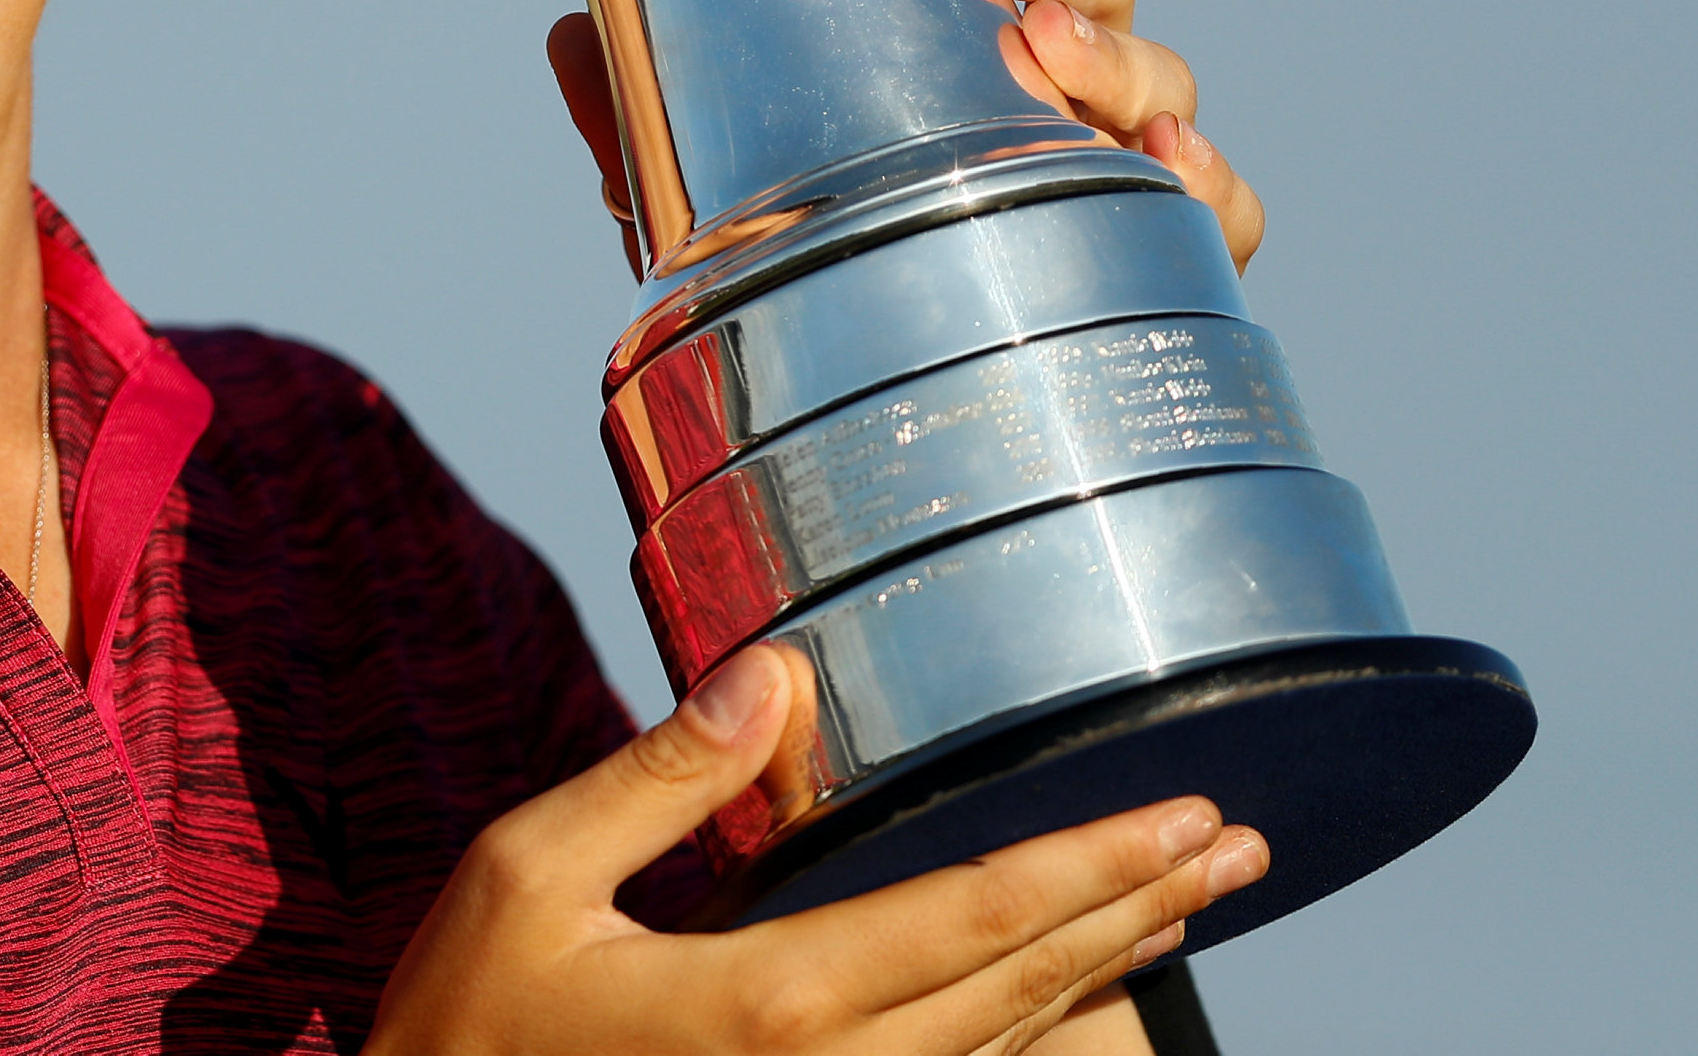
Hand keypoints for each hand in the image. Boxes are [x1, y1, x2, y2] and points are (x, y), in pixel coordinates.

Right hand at [366, 646, 1266, 1055]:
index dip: (1097, 861)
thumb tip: (769, 679)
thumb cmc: (466, 1033)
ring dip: (1106, 969)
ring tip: (1180, 903)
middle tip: (1231, 845)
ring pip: (1010, 1049)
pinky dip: (1034, 1038)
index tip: (1189, 814)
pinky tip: (1070, 1000)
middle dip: (1140, 905)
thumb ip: (656, 777)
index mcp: (769, 999)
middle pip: (1027, 984)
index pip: (978, 916)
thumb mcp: (527, 875)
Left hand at [544, 0, 1261, 272]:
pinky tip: (1165, 159)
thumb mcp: (705, 180)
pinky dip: (1209, 180)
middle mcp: (1038, 85)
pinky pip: (1217, 215)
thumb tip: (569, 31)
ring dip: (1115, 46)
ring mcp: (1102, 165)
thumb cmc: (790, 260)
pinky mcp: (1150, 257)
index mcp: (942, 36)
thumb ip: (644, 109)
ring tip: (1045, 43)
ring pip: (1159, 75)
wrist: (842, 408)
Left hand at [904, 0, 1261, 271]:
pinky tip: (1172, 165)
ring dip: (1132, 91)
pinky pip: (1225, 217)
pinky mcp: (1154, 242)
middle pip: (1135, 41)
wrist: (853, 250)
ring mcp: (1129, 165)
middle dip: (1088, 28)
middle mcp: (1098, 91)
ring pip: (1174, 112)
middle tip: (1026, 24)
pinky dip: (1216, 188)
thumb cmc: (895, 107)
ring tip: (1080, 92)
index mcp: (1045, 24)